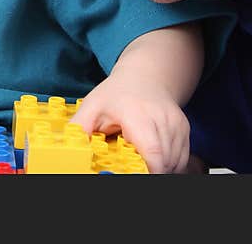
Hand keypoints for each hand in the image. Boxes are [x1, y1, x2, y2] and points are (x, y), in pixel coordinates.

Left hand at [71, 73, 190, 173]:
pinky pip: (181, 158)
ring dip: (159, 169)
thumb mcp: (92, 106)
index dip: (149, 171)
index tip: (137, 176)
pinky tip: (154, 160)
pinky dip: (169, 165)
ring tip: (141, 163)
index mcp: (137, 114)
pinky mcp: (184, 130)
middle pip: (164, 160)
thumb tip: (68, 147)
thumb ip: (79, 128)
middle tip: (133, 171)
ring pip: (175, 162)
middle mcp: (161, 118)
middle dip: (150, 173)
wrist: (144, 76)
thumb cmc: (117, 94)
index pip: (152, 150)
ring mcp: (176, 124)